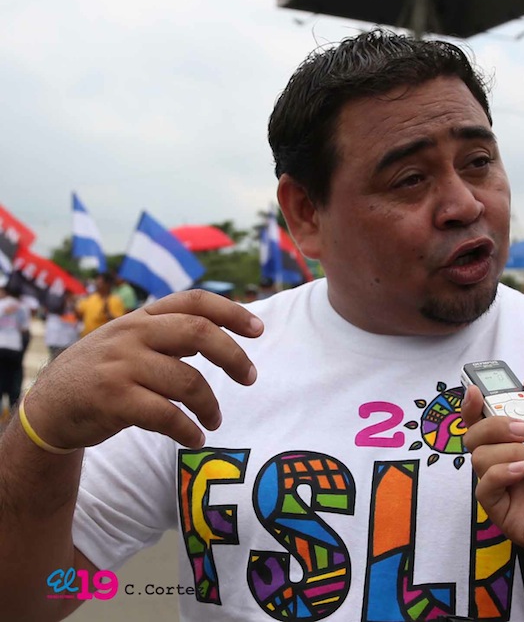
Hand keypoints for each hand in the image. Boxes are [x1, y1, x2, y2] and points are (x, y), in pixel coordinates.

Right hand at [24, 290, 262, 449]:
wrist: (49, 407)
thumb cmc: (103, 373)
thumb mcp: (130, 341)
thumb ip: (168, 335)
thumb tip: (219, 334)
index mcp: (142, 316)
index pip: (194, 301)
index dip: (231, 311)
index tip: (259, 329)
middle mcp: (133, 333)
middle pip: (198, 332)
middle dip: (232, 355)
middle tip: (250, 377)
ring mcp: (121, 365)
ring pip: (186, 380)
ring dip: (210, 404)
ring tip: (216, 421)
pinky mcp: (112, 399)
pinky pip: (165, 414)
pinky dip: (187, 429)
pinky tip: (195, 437)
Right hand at [461, 377, 523, 567]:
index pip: (486, 424)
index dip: (475, 406)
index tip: (476, 391)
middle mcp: (513, 467)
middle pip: (475, 438)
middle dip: (494, 425)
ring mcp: (511, 492)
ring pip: (480, 459)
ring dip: (510, 451)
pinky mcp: (510, 516)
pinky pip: (485, 489)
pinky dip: (500, 472)